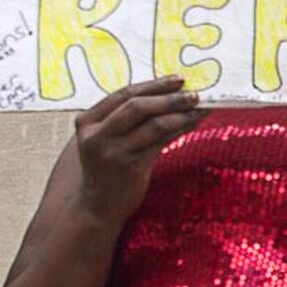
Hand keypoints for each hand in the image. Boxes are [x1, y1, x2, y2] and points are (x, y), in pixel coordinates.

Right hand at [66, 76, 199, 222]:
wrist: (98, 207)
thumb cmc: (107, 169)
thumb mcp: (107, 140)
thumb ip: (126, 119)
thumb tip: (168, 95)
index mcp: (87, 122)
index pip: (122, 94)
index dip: (152, 85)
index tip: (177, 79)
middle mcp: (96, 135)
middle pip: (136, 106)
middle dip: (168, 96)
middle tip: (193, 92)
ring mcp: (112, 152)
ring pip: (152, 124)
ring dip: (179, 113)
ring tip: (199, 107)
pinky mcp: (130, 167)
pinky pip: (160, 142)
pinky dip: (179, 129)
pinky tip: (192, 123)